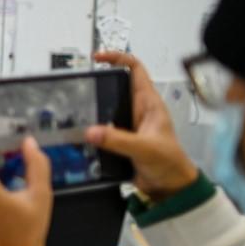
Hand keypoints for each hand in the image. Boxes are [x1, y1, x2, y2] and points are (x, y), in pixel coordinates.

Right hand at [87, 52, 197, 201]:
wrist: (171, 187)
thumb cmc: (169, 162)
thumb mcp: (145, 148)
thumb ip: (118, 140)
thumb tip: (90, 131)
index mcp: (149, 103)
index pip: (135, 69)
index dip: (117, 58)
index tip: (97, 58)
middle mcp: (138, 110)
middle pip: (116, 86)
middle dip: (98, 81)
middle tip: (78, 84)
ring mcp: (128, 125)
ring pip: (107, 107)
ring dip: (92, 107)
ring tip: (73, 106)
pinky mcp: (120, 140)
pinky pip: (102, 128)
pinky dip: (90, 128)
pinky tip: (78, 131)